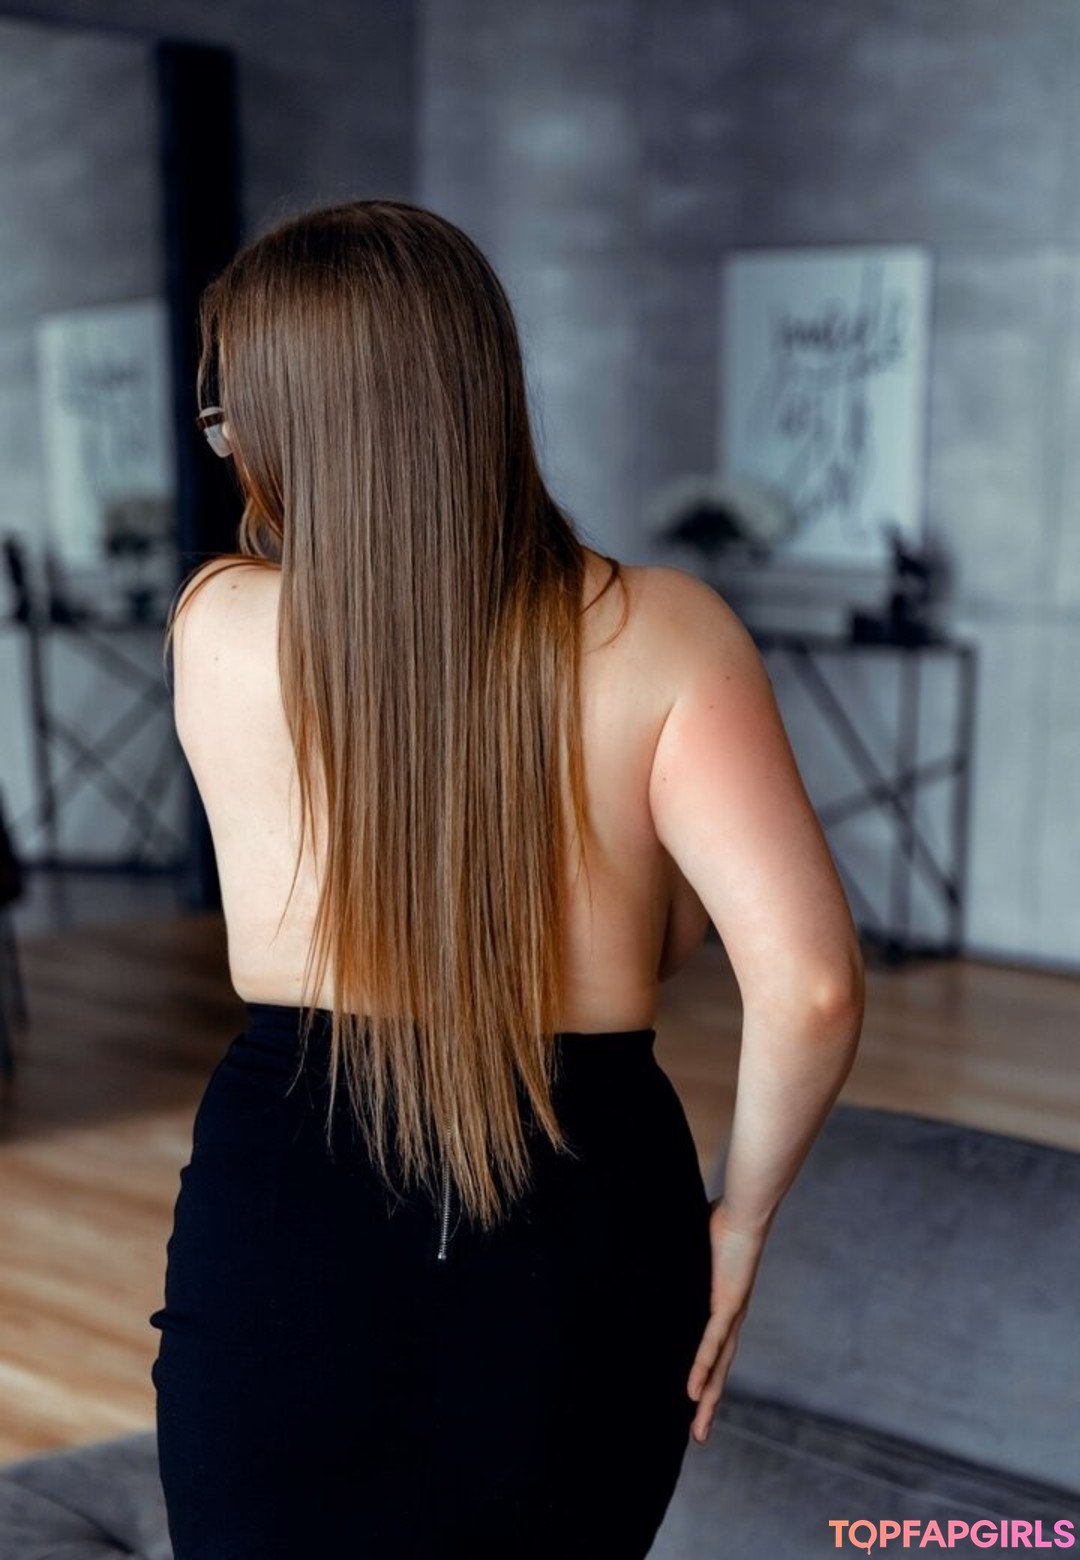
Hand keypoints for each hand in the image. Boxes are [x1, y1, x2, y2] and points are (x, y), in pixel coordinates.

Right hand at [687, 1198, 770, 1444]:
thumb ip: (682, 1261)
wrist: (747, 1209)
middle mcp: (731, 1317)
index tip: (695, 1403)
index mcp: (725, 1306)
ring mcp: (731, 1313)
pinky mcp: (728, 1304)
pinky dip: (702, 1369)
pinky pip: (712, 1343)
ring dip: (709, 1400)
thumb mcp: (696, 1250)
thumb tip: (655, 1252)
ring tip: (698, 1430)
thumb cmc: (724, 1221)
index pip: (715, 1351)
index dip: (707, 1379)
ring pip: (719, 1367)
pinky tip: (693, 1392)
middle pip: (721, 1370)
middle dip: (710, 1404)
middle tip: (698, 1435)